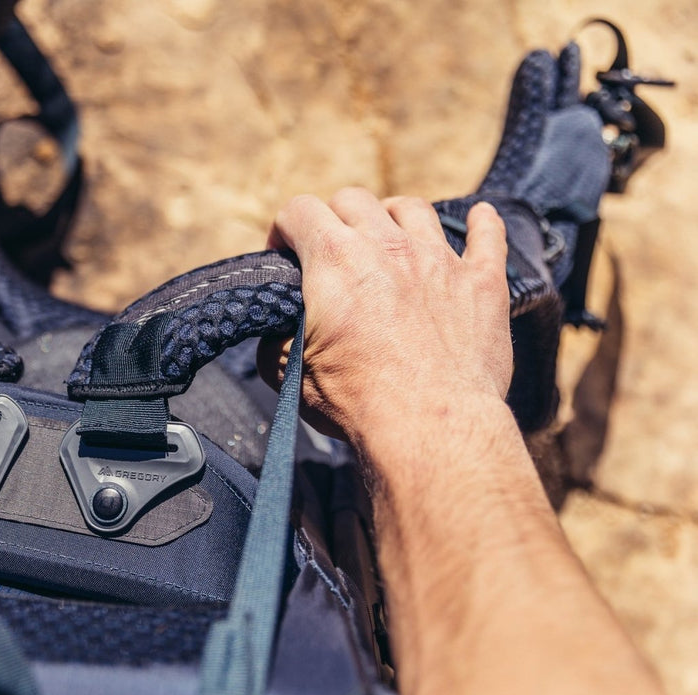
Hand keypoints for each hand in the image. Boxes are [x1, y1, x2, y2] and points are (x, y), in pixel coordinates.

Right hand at [256, 189, 511, 442]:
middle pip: (354, 200)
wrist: (429, 425)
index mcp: (334, 260)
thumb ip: (277, 342)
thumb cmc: (357, 401)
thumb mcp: (290, 374)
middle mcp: (386, 246)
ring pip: (413, 209)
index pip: (299, 210)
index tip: (284, 254)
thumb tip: (279, 335)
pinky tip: (480, 218)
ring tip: (390, 236)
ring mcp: (438, 259)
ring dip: (394, 216)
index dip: (283, 229)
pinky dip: (482, 224)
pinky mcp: (481, 283)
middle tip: (332, 249)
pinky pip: (487, 236)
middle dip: (335, 217)